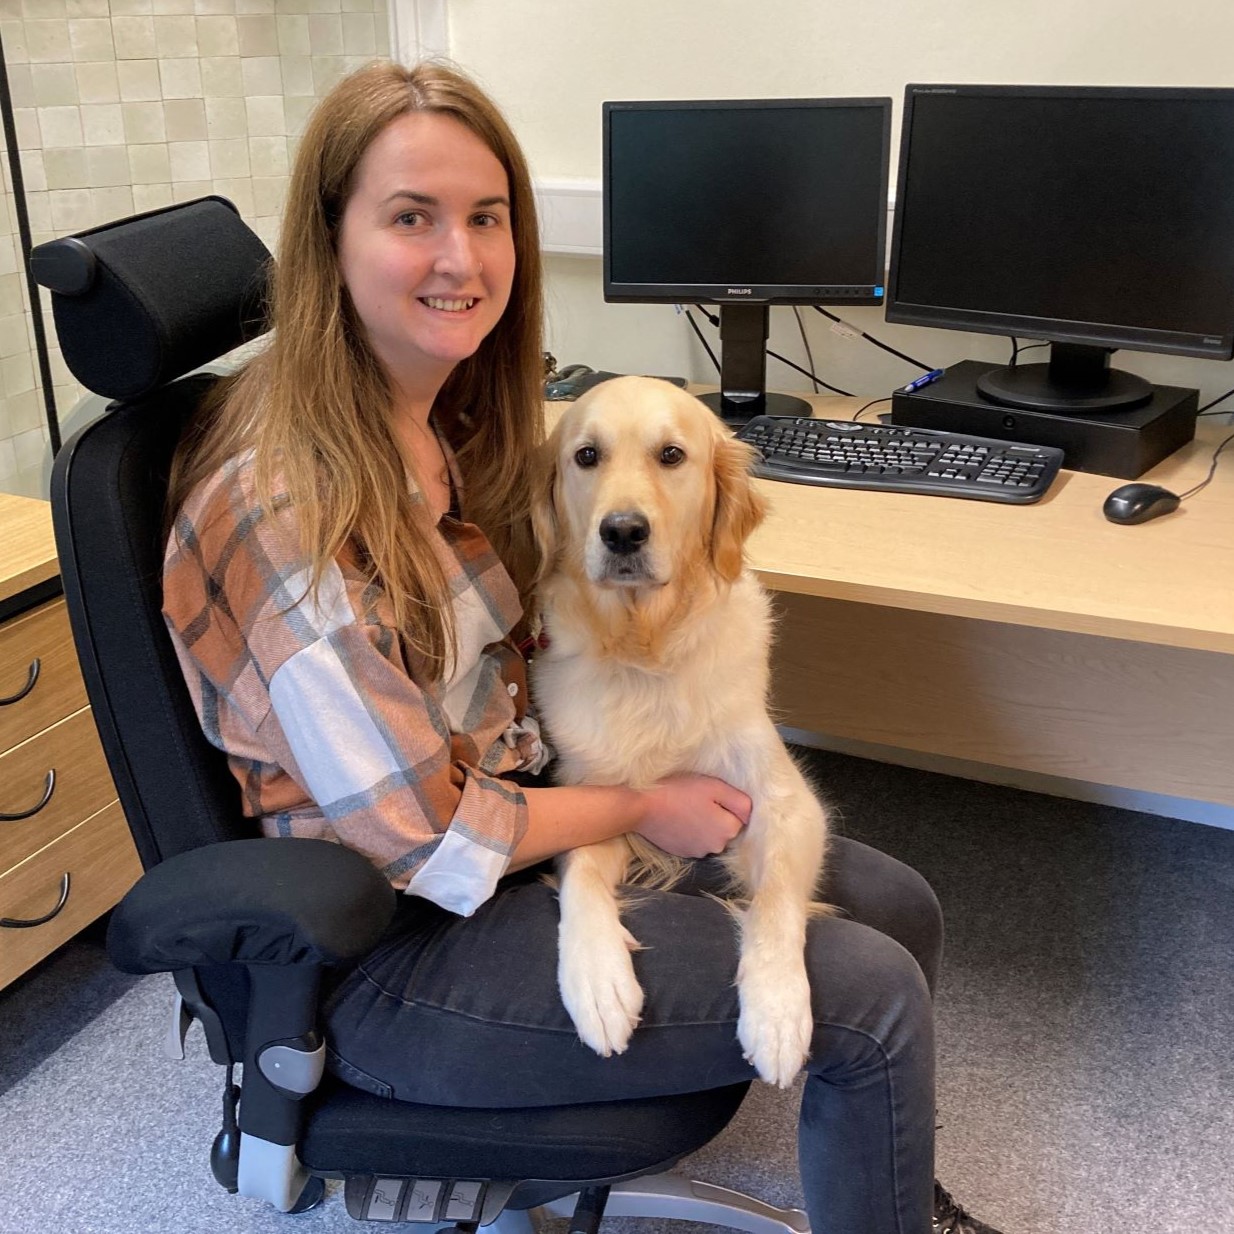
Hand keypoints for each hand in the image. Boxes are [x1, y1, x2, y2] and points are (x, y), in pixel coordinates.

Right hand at [635, 774, 750, 857]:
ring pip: (710, 835)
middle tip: (697, 800)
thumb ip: (739, 801)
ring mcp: (698, 853)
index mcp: (727, 830)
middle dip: (717, 815)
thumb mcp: (714, 787)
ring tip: (685, 809)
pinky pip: (695, 840)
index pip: (740, 817)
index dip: (726, 803)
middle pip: (726, 828)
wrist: (642, 807)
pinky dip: (690, 831)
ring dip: (704, 824)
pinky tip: (678, 819)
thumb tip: (750, 814)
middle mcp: (716, 847)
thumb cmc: (679, 791)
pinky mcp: (682, 853)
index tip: (710, 795)